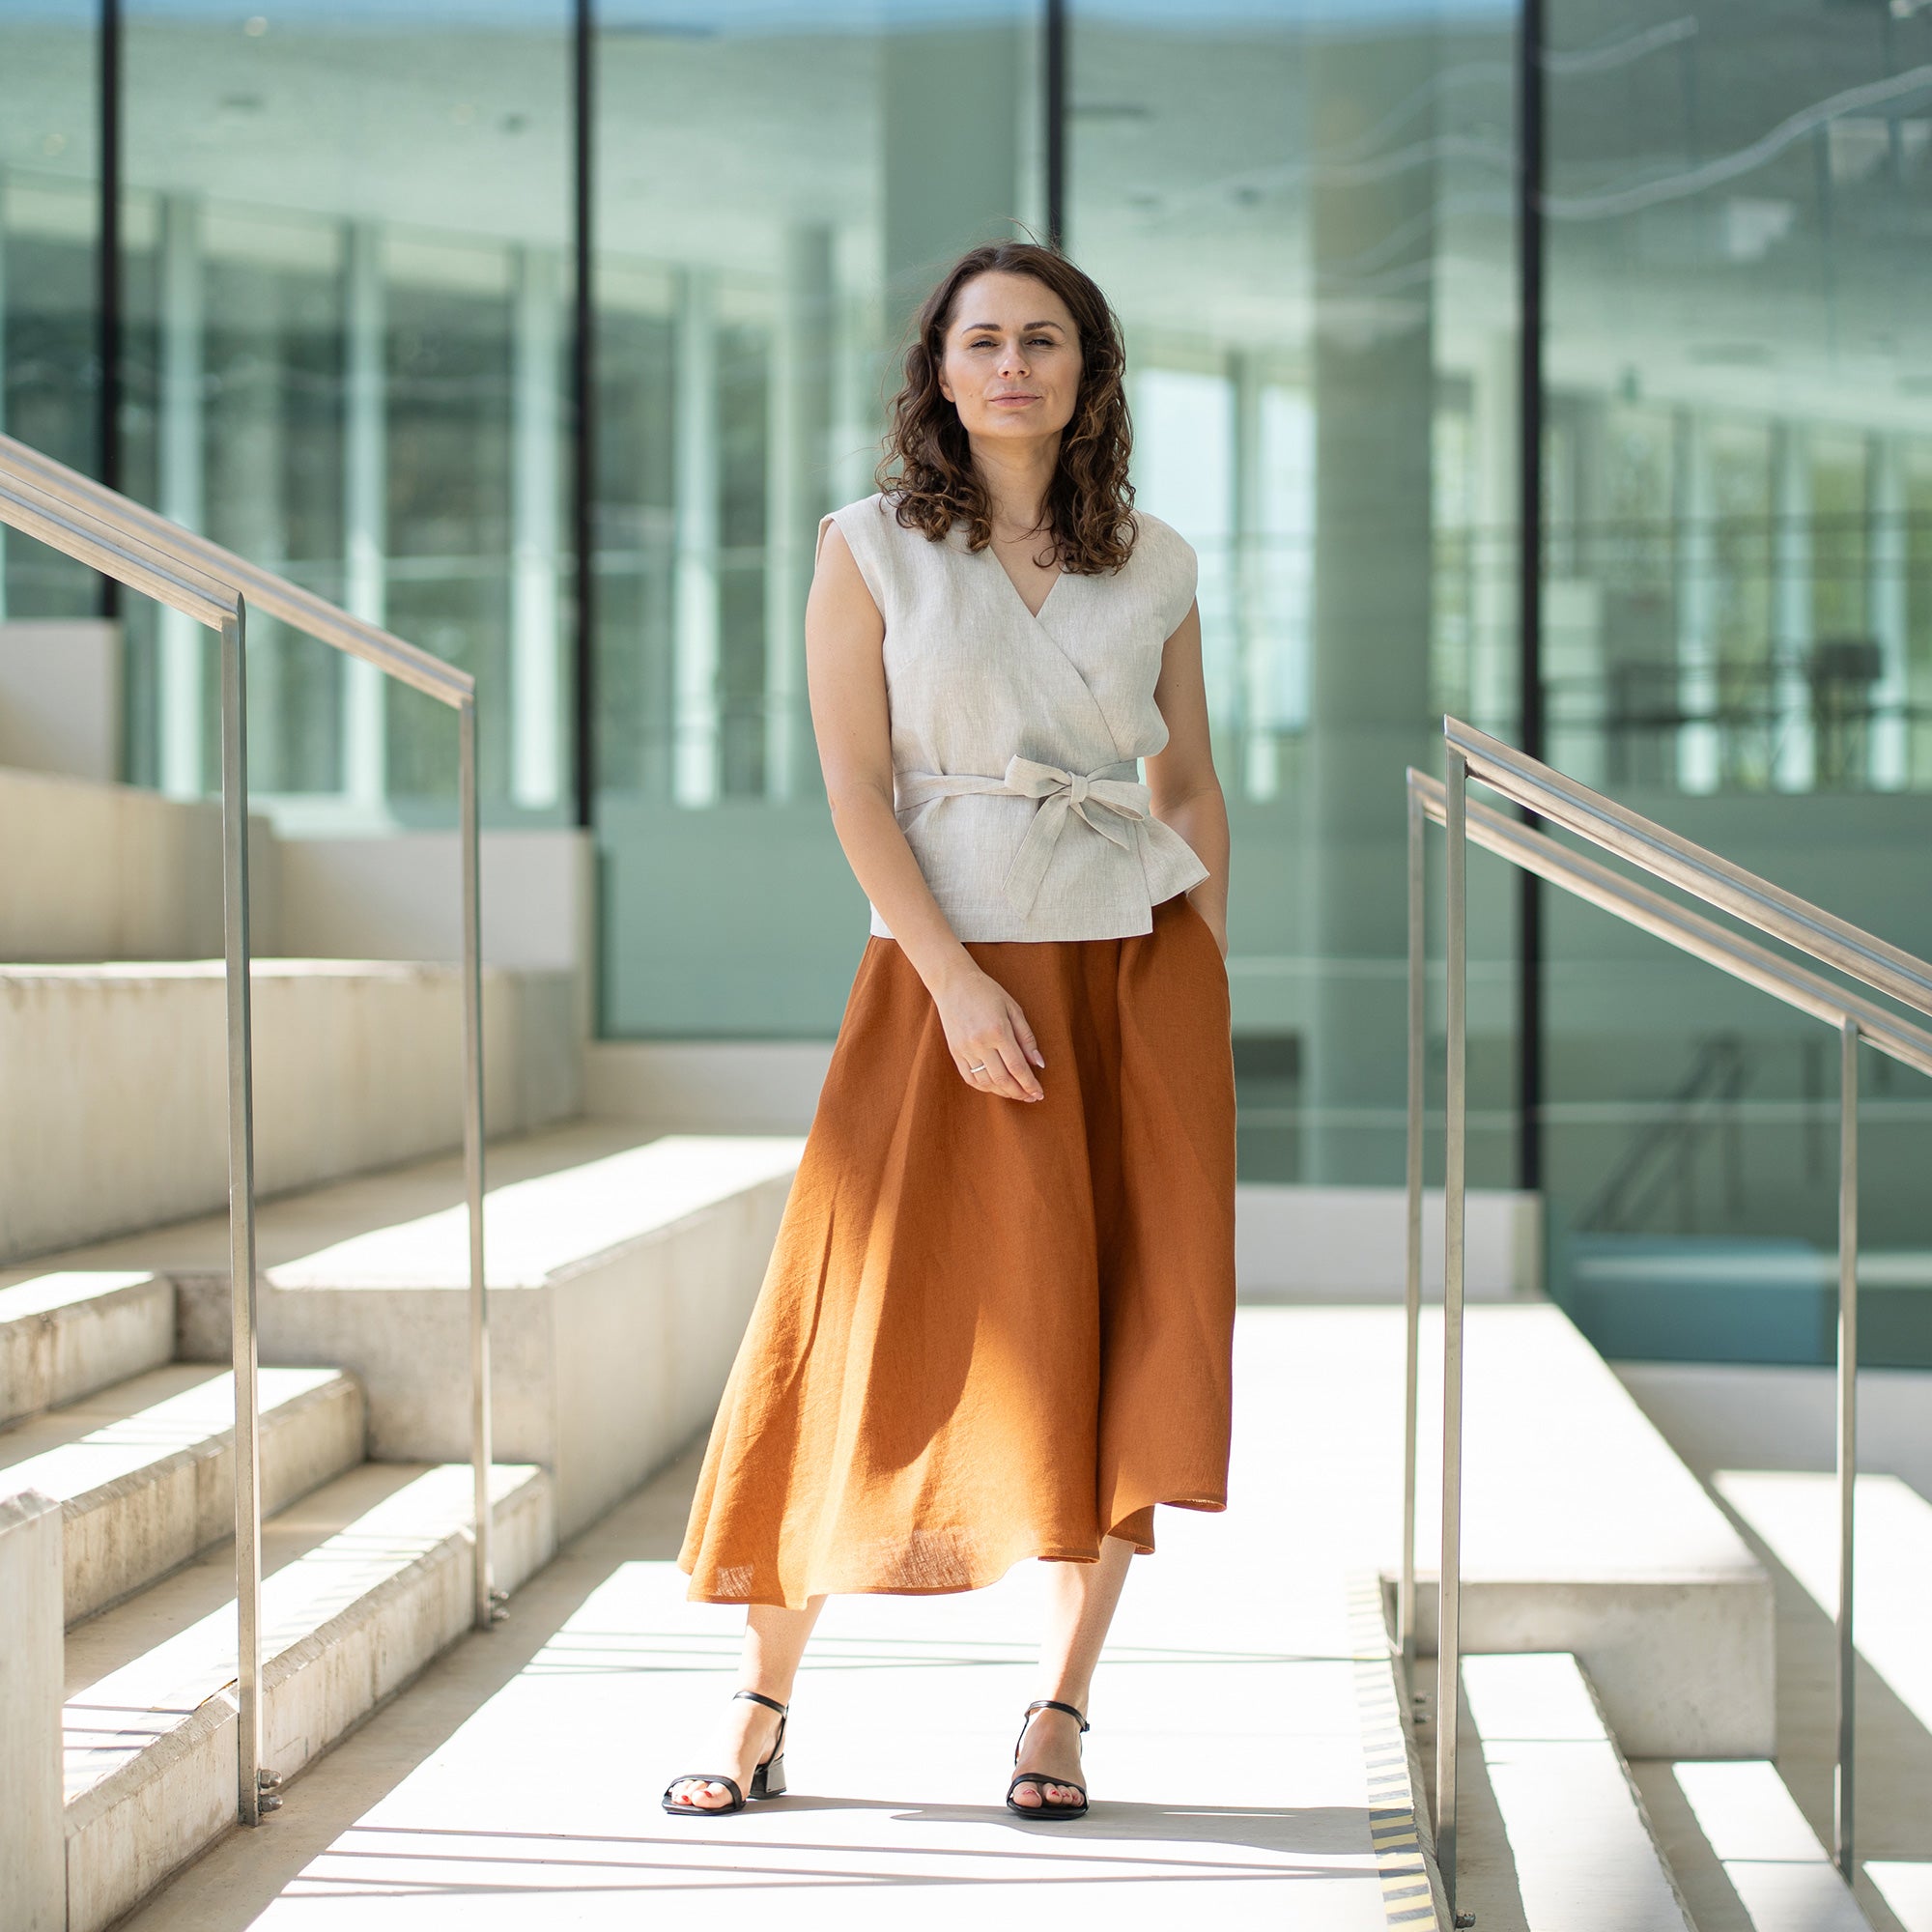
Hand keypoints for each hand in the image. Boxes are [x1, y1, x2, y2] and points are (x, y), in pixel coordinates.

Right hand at [934, 964, 1045, 1102]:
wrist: (953, 983)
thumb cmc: (987, 992)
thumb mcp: (1013, 1008)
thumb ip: (1026, 1038)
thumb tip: (1039, 1064)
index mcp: (998, 1031)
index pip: (1017, 1067)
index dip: (1030, 1084)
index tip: (1039, 1093)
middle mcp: (980, 1043)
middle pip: (1003, 1079)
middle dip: (1020, 1092)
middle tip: (1031, 1097)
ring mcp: (965, 1049)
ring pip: (986, 1082)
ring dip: (1004, 1092)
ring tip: (1017, 1093)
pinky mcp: (955, 1052)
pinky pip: (970, 1078)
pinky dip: (985, 1086)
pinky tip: (996, 1087)